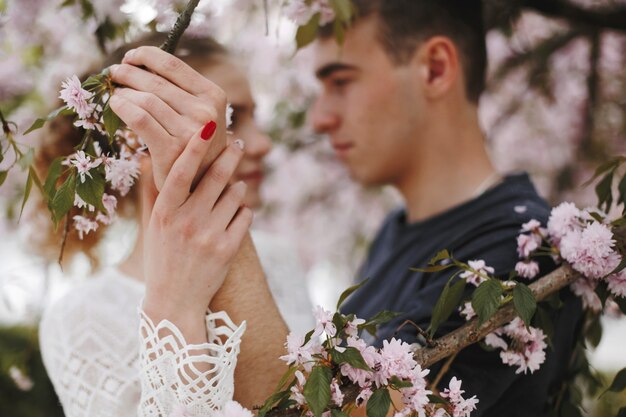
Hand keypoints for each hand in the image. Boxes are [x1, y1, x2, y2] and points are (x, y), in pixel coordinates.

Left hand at [109, 46, 228, 190]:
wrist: (201, 184)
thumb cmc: (195, 144)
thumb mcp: (200, 113)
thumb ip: (180, 90)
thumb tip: (140, 64)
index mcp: (214, 95)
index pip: (174, 66)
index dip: (146, 55)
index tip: (130, 57)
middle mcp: (206, 111)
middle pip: (156, 81)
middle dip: (129, 72)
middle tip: (114, 72)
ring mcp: (191, 132)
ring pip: (145, 99)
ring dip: (123, 91)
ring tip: (114, 92)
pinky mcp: (172, 150)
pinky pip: (140, 119)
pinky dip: (122, 108)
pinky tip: (115, 105)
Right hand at [141, 128, 251, 340]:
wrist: (175, 302)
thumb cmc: (161, 258)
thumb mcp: (151, 225)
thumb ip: (153, 191)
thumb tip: (147, 156)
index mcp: (164, 213)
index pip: (180, 172)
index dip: (194, 147)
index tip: (206, 126)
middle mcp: (186, 222)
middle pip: (216, 177)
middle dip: (230, 156)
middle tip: (237, 144)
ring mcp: (209, 236)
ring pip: (235, 195)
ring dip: (236, 188)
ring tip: (232, 189)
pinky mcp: (228, 249)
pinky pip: (245, 215)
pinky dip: (243, 211)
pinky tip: (235, 213)